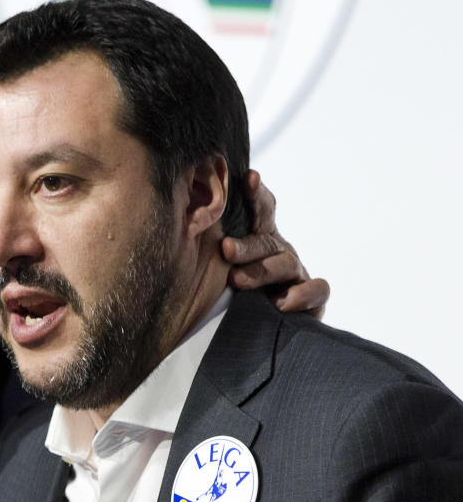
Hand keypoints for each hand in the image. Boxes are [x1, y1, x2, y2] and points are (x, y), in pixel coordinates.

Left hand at [222, 169, 329, 318]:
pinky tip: (282, 303)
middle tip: (226, 249)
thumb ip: (211, 244)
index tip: (248, 177)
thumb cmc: (235, 288)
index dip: (256, 193)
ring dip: (262, 271)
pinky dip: (302, 295)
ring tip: (237, 280)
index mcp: (260, 236)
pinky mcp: (312, 298)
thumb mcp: (222, 264)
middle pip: (266, 241)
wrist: (266, 324)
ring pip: (285, 265)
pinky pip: (316, 291)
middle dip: (246, 245)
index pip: (262, 209)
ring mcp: (297, 273)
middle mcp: (279, 251)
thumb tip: (185, 220)